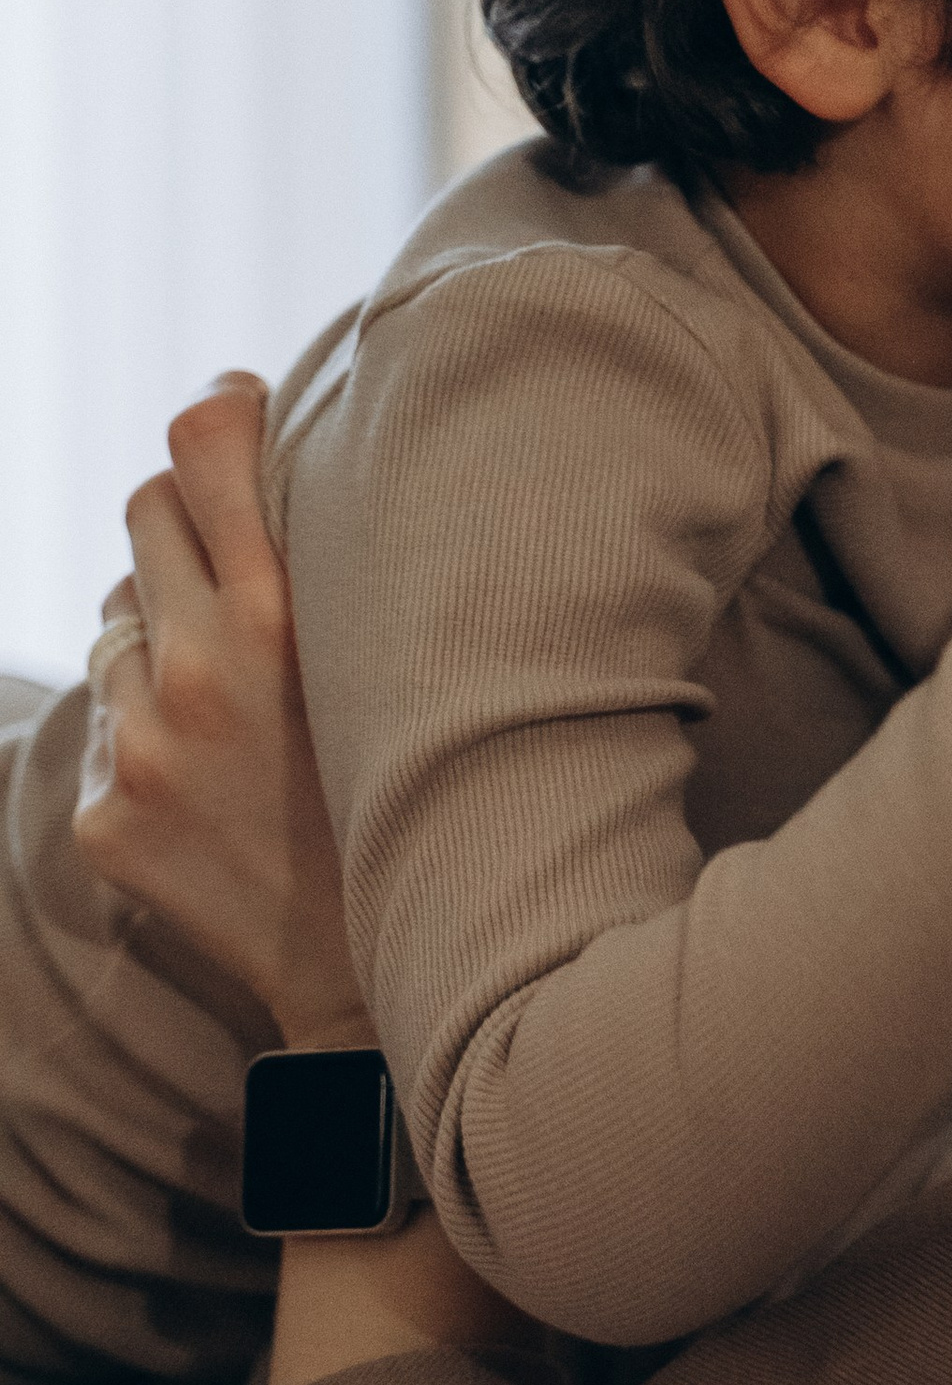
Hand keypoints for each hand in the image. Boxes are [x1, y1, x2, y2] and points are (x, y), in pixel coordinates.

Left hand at [72, 374, 364, 1043]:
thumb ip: (332, 575)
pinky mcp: (106, 814)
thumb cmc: (413, 801)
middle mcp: (199, 671)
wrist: (378, 978)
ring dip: (165, 631)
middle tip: (238, 555)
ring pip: (120, 618)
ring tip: (242, 697)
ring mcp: (143, 746)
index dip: (219, 409)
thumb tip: (271, 468)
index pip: (204, 444)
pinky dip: (153, 727)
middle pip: (144, 510)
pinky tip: (218, 777)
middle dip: (185, 516)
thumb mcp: (396, 669)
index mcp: (285, 621)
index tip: (238, 406)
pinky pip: (110, 717)